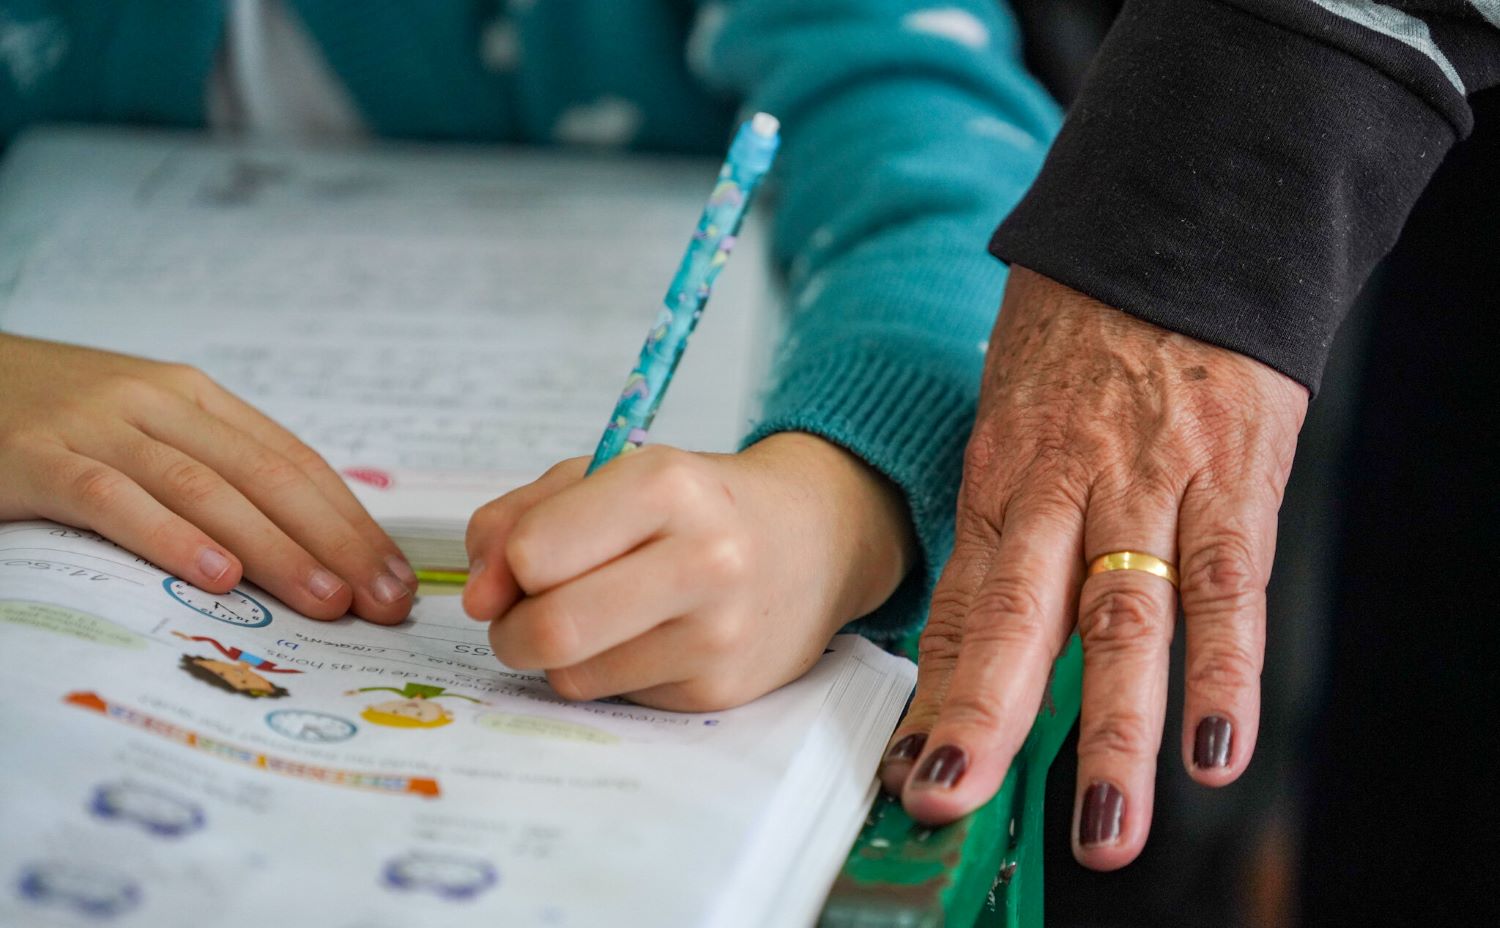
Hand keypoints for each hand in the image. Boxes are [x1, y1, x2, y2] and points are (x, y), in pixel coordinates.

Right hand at [0, 334, 414, 621]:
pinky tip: (217, 576)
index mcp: (198, 399)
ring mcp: (99, 426)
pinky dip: (170, 537)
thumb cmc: (56, 419)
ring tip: (325, 600)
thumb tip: (305, 546)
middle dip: (337, 544)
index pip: (296, 463)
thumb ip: (213, 472)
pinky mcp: (38, 456)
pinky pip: (114, 498)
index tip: (397, 579)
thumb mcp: (146, 430)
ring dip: (275, 549)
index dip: (353, 523)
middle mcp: (161, 404)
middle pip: (269, 477)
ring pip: (207, 489)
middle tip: (383, 603)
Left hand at [462, 433, 913, 710]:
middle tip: (521, 616)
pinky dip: (606, 674)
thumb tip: (478, 598)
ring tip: (592, 620)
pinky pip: (614, 698)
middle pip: (551, 628)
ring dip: (556, 657)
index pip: (535, 553)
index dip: (507, 568)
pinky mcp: (721, 691)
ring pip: (573, 675)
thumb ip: (518, 519)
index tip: (520, 566)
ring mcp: (719, 632)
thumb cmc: (691, 504)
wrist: (813, 541)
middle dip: (511, 630)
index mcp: (665, 485)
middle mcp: (704, 559)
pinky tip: (644, 640)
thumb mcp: (606, 476)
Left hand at [879, 268, 1307, 868]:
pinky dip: (1226, 671)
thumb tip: (976, 635)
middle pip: (1015, 616)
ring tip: (1104, 828)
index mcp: (1001, 479)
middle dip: (983, 718)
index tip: (910, 771)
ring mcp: (1149, 486)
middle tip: (951, 801)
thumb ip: (1009, 526)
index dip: (934, 693)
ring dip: (1113, 731)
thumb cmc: (1085, 341)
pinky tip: (1217, 748)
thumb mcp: (1018, 419)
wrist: (1175, 234)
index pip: (959, 604)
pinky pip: (1228, 587)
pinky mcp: (1232, 480)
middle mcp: (1062, 490)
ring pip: (1124, 622)